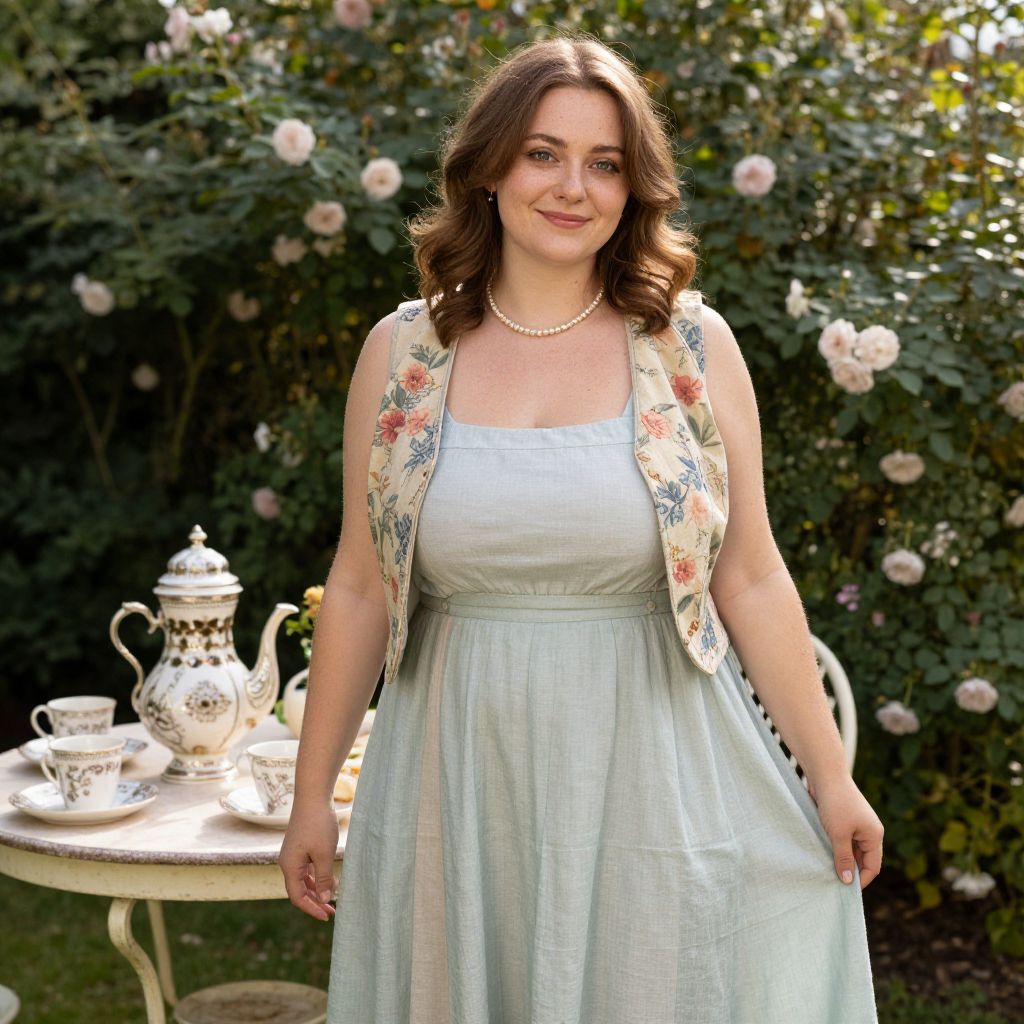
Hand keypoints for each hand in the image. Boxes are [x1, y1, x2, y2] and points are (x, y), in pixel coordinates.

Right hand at [278, 800, 340, 920]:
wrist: (313, 796)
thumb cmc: (318, 824)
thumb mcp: (324, 854)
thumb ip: (324, 879)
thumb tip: (325, 900)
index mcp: (289, 866)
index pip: (297, 897)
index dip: (311, 909)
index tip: (327, 916)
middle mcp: (288, 862)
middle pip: (299, 890)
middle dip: (315, 902)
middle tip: (332, 912)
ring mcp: (293, 854)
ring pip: (303, 880)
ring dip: (317, 890)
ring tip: (333, 899)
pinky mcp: (300, 846)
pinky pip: (307, 868)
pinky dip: (317, 877)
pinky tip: (329, 880)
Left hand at [806, 775, 883, 890]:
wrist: (825, 775)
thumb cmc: (835, 803)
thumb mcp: (839, 834)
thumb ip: (843, 858)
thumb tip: (847, 881)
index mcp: (874, 835)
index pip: (872, 866)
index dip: (861, 880)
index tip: (845, 892)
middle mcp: (869, 831)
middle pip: (863, 859)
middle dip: (850, 871)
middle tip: (834, 884)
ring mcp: (857, 824)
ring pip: (851, 849)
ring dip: (841, 859)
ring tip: (827, 871)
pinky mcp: (844, 819)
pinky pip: (843, 839)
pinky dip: (835, 847)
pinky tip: (823, 854)